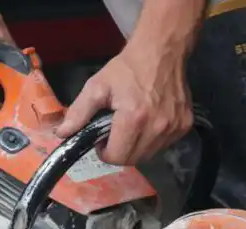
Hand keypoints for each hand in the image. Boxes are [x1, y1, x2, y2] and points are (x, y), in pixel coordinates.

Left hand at [54, 40, 193, 166]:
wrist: (162, 51)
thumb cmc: (127, 69)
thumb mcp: (97, 86)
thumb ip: (79, 112)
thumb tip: (62, 134)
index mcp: (134, 119)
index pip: (116, 157)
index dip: (105, 152)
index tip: (102, 140)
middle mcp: (157, 127)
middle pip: (133, 159)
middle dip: (119, 152)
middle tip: (114, 135)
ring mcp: (174, 127)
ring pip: (149, 155)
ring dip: (136, 148)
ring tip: (130, 128)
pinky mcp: (184, 125)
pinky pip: (163, 145)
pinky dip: (152, 141)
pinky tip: (147, 124)